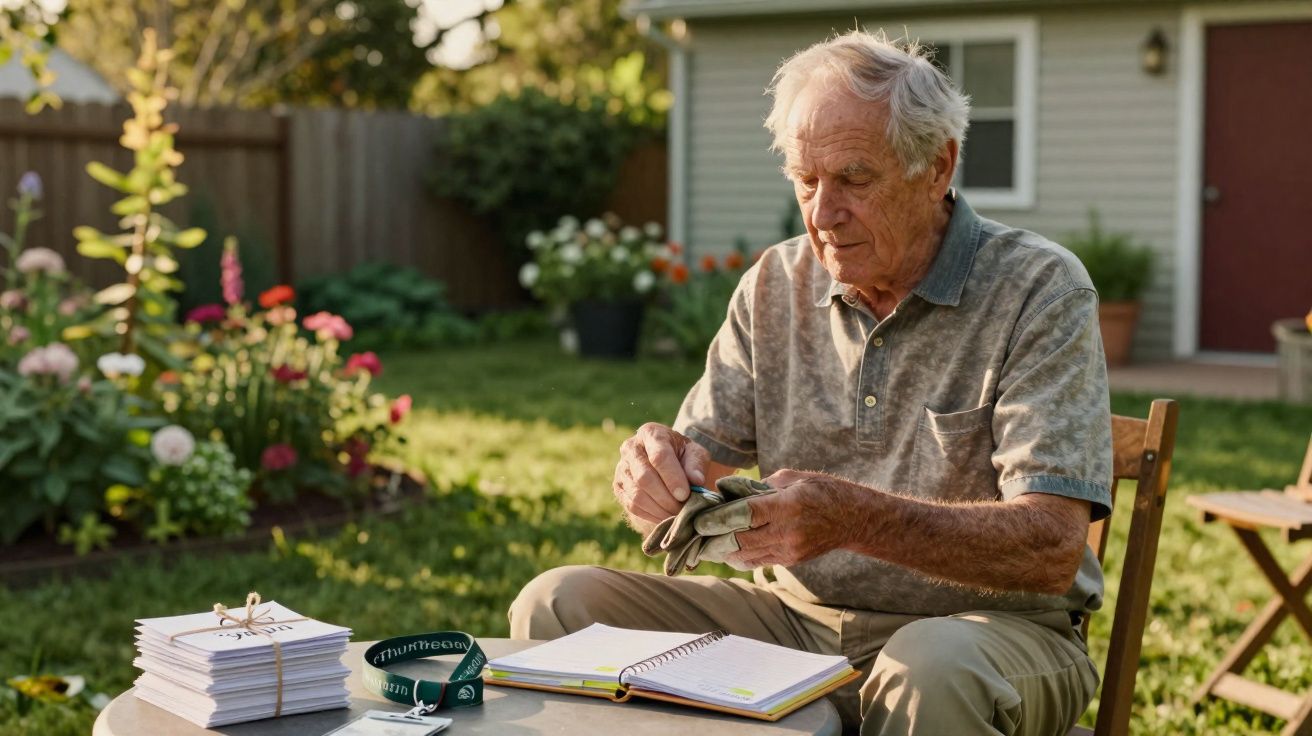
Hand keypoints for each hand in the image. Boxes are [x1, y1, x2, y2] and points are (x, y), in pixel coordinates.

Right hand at [613, 423, 710, 523]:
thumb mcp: (695, 453)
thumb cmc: (682, 456)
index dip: (672, 477)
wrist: (665, 461)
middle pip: (644, 477)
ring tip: (677, 515)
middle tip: (683, 510)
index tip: (685, 494)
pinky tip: (665, 517)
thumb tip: (697, 480)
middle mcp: (631, 448)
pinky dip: (651, 515)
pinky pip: (632, 505)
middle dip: (666, 498)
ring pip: (637, 494)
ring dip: (659, 509)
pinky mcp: (618, 486)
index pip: (659, 456)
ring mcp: (621, 468)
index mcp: (651, 434)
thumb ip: (696, 464)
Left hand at [705, 469, 862, 567]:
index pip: (745, 515)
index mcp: (787, 506)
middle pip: (741, 540)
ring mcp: (789, 550)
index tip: (700, 521)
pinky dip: (739, 557)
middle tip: (693, 536)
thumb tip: (728, 491)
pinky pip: (758, 561)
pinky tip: (725, 552)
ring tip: (703, 545)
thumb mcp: (791, 478)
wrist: (852, 519)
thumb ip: (758, 486)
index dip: (719, 519)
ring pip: (746, 556)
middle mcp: (787, 531)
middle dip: (714, 539)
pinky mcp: (790, 560)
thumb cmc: (820, 490)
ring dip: (722, 552)